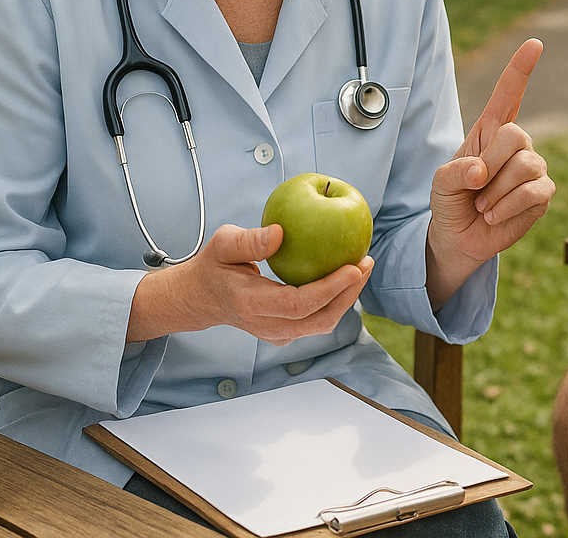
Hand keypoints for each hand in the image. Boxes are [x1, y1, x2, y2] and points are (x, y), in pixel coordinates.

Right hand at [128, 224, 372, 344]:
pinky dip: (337, 301)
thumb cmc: (213, 265)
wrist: (201, 298)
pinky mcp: (285, 333)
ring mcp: (277, 334)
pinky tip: (348, 277)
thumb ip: (249, 240)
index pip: (299, 304)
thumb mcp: (222, 244)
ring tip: (363, 267)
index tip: (354, 267)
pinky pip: (317, 321)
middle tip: (366, 262)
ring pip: (322, 324)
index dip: (330, 289)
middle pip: (319, 319)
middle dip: (349, 294)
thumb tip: (281, 233)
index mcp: (251, 305)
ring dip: (347, 298)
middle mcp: (267, 326)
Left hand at [427, 39, 553, 271]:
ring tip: (483, 205)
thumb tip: (481, 172)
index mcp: (490, 130)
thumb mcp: (440, 182)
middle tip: (475, 186)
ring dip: (496, 192)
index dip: (521, 68)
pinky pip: (533, 193)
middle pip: (516, 135)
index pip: (509, 93)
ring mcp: (532, 168)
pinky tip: (494, 215)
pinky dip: (508, 207)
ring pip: (525, 166)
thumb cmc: (451, 201)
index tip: (535, 44)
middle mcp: (516, 144)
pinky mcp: (542, 194)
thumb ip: (454, 172)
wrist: (460, 237)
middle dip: (492, 163)